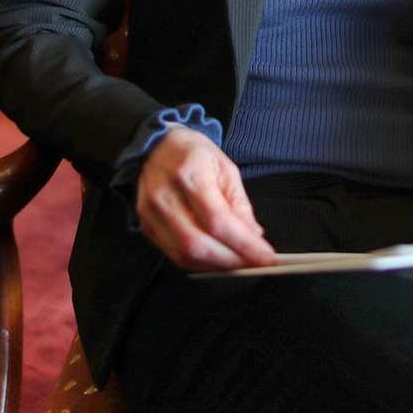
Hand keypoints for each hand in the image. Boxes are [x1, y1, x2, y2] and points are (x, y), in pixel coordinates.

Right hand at [134, 127, 275, 270]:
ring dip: (217, 266)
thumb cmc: (194, 154)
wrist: (158, 146)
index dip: (244, 244)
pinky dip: (200, 263)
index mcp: (189, 173)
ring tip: (239, 264)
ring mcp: (150, 213)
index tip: (266, 257)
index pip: (217, 220)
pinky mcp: (146, 226)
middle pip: (198, 244)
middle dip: (232, 261)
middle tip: (256, 265)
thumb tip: (254, 237)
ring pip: (185, 255)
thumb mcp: (226, 169)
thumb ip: (239, 205)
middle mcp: (165, 195)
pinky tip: (217, 261)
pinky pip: (174, 255)